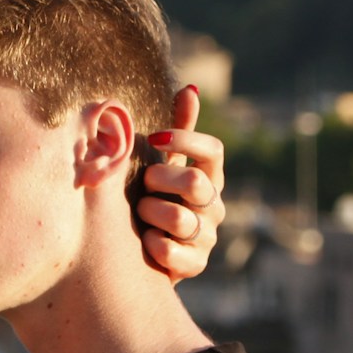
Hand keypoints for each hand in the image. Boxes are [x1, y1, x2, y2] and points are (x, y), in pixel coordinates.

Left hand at [139, 85, 226, 281]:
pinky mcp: (194, 264)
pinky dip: (151, 244)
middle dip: (161, 180)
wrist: (138, 252)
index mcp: (208, 176)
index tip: (156, 138)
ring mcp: (207, 236)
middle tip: (143, 185)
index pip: (213, 151)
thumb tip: (191, 88)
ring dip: (150, 213)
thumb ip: (178, 129)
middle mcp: (214, 205)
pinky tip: (143, 241)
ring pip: (179, 218)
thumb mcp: (162, 163)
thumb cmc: (152, 198)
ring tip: (138, 215)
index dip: (186, 140)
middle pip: (196, 183)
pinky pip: (169, 250)